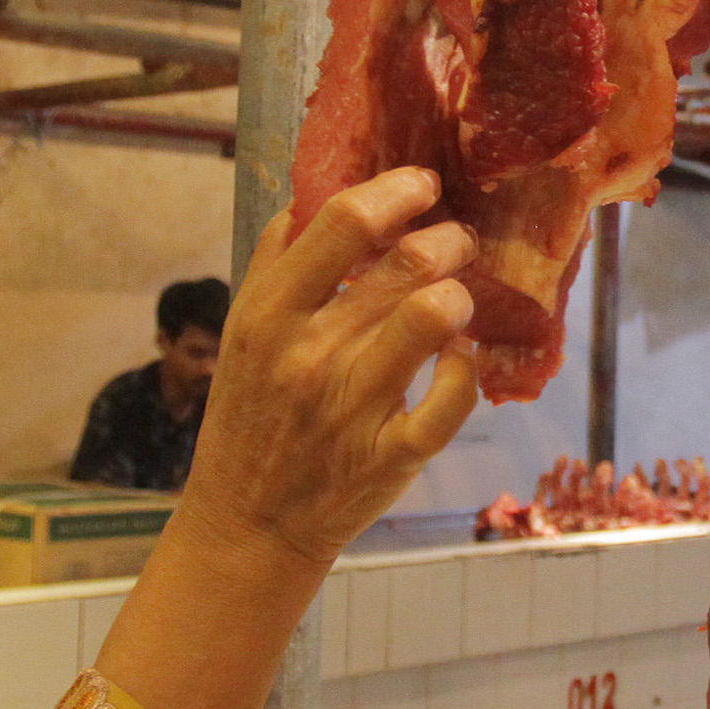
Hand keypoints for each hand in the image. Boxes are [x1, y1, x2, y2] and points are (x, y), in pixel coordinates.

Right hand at [182, 168, 482, 571]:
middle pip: (405, 264)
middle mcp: (311, 354)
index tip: (423, 185)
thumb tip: (312, 193)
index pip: (344, 223)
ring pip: (434, 319)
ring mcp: (354, 406)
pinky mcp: (392, 456)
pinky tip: (461, 358)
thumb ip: (275, 261)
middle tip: (457, 242)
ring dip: (460, 295)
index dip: (396, 192)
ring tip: (457, 297)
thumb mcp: (241, 331)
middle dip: (448, 240)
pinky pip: (453, 398)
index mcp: (270, 314)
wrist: (248, 523)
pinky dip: (468, 368)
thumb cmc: (250, 418)